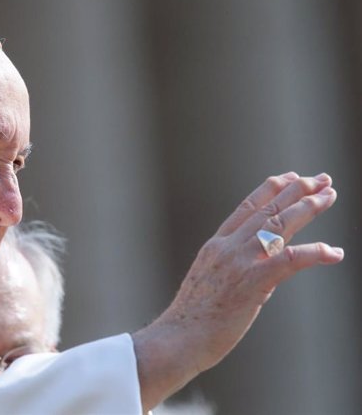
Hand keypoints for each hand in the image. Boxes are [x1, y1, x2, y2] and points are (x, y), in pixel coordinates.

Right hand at [132, 172, 343, 411]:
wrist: (179, 337)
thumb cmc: (193, 318)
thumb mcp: (210, 281)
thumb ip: (234, 267)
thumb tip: (262, 268)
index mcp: (215, 245)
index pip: (246, 207)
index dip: (272, 189)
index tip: (292, 177)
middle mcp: (227, 247)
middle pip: (267, 209)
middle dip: (297, 191)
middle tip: (322, 179)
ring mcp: (238, 262)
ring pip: (278, 225)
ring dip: (308, 208)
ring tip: (329, 196)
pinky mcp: (252, 282)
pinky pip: (290, 260)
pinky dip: (316, 253)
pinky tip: (334, 252)